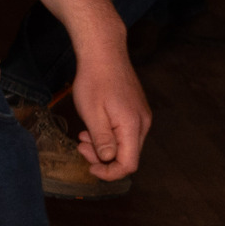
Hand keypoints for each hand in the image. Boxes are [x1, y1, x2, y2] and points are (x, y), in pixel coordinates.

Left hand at [68, 48, 152, 180]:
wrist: (104, 52)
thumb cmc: (95, 80)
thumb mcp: (92, 113)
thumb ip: (102, 139)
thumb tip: (108, 160)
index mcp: (132, 126)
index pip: (129, 164)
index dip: (109, 173)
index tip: (90, 168)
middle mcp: (143, 123)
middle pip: (128, 156)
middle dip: (104, 158)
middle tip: (81, 146)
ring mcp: (142, 115)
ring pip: (127, 145)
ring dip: (105, 147)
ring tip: (84, 135)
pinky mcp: (137, 110)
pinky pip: (126, 132)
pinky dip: (110, 135)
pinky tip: (96, 126)